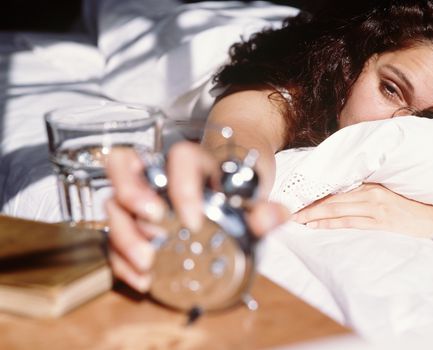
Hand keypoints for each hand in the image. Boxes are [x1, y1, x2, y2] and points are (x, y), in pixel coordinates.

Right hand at [105, 142, 288, 291]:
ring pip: (114, 204)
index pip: (180, 158)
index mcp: (193, 161)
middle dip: (131, 197)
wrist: (229, 182)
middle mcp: (159, 173)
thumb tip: (271, 218)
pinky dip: (122, 258)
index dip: (182, 186)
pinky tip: (141, 278)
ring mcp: (141, 195)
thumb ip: (265, 210)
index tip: (193, 220)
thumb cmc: (236, 186)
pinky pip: (115, 235)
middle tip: (153, 229)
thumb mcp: (254, 197)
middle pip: (124, 168)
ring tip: (147, 263)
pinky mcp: (135, 221)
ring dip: (124, 235)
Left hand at [292, 183, 432, 236]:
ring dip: (314, 215)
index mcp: (370, 184)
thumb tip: (338, 191)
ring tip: (296, 219)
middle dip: (308, 205)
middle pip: (331, 200)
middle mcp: (369, 194)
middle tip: (289, 209)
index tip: (297, 197)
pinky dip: (329, 224)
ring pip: (336, 211)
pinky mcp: (379, 222)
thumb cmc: (409, 203)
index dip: (314, 194)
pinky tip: (315, 226)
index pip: (335, 189)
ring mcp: (374, 209)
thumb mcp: (386, 190)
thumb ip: (363, 189)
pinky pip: (348, 223)